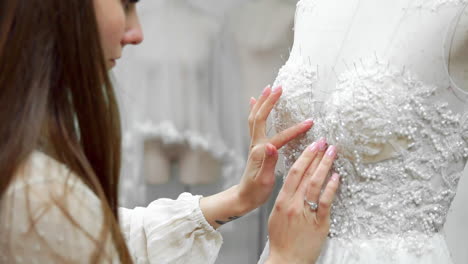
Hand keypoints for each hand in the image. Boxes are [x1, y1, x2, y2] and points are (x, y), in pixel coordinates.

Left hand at [236, 85, 314, 212]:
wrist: (243, 197)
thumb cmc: (255, 191)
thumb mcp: (264, 180)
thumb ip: (269, 162)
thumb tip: (272, 146)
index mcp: (261, 152)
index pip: (280, 137)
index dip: (296, 129)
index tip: (310, 123)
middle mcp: (256, 144)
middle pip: (260, 117)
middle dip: (269, 101)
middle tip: (278, 87)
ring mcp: (254, 144)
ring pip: (255, 117)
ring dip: (261, 102)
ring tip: (267, 88)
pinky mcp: (256, 146)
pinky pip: (254, 123)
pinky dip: (255, 110)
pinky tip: (254, 102)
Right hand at [266, 139, 339, 263]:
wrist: (287, 261)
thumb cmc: (281, 240)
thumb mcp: (276, 215)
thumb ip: (285, 199)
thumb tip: (293, 184)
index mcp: (282, 201)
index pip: (293, 173)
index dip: (304, 157)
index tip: (312, 146)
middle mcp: (293, 204)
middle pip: (305, 174)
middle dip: (316, 156)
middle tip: (324, 142)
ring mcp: (306, 213)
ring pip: (316, 184)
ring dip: (325, 166)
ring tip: (332, 153)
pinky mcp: (319, 223)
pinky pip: (325, 202)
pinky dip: (331, 187)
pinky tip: (336, 177)